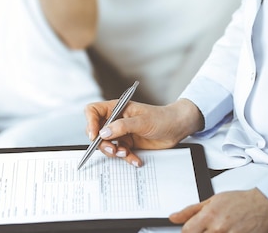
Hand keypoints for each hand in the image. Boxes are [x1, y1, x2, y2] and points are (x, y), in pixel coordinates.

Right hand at [84, 99, 202, 166]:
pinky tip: (135, 160)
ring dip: (114, 152)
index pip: (93, 111)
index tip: (94, 135)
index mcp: (116, 108)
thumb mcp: (142, 121)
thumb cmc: (162, 118)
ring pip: (107, 145)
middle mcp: (116, 120)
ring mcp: (122, 133)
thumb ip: (122, 126)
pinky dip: (126, 158)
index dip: (90, 122)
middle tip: (112, 149)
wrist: (177, 128)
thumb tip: (103, 133)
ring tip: (126, 153)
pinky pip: (120, 153)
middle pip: (97, 131)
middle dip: (102, 143)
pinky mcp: (128, 144)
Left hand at [169, 189, 267, 232]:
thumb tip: (173, 217)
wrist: (266, 207)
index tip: (195, 230)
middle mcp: (218, 228)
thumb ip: (190, 211)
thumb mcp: (212, 200)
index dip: (190, 231)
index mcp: (209, 215)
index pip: (187, 231)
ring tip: (223, 229)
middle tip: (210, 229)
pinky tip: (230, 231)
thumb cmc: (241, 202)